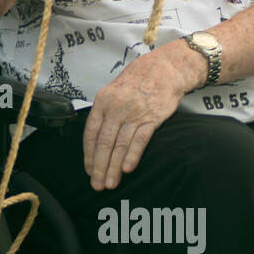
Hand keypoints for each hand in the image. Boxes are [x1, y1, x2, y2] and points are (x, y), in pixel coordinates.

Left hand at [83, 44, 195, 190]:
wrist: (165, 68)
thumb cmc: (138, 80)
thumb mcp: (114, 91)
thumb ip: (105, 112)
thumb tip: (97, 137)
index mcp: (102, 102)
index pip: (90, 133)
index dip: (89, 154)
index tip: (88, 170)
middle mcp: (115, 108)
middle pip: (103, 142)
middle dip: (99, 166)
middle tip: (97, 184)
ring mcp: (133, 113)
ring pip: (120, 145)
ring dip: (114, 167)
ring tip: (110, 183)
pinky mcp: (152, 117)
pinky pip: (139, 139)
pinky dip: (132, 155)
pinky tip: (127, 168)